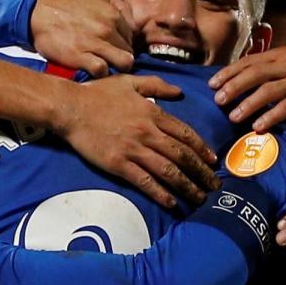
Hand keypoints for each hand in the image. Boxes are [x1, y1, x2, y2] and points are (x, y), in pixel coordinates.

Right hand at [31, 0, 135, 76]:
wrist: (37, 13)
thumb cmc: (67, 3)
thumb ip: (119, 4)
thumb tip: (132, 22)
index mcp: (113, 13)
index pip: (133, 35)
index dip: (126, 41)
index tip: (116, 45)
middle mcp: (107, 28)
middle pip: (130, 51)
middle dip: (122, 55)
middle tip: (109, 56)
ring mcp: (95, 43)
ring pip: (124, 63)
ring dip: (117, 66)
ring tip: (106, 64)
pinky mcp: (81, 57)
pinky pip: (103, 71)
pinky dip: (101, 72)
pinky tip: (93, 68)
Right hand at [53, 74, 219, 206]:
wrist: (70, 107)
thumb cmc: (98, 93)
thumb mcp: (130, 82)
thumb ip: (157, 85)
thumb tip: (180, 91)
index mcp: (153, 113)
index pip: (186, 134)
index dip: (202, 149)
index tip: (213, 161)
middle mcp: (148, 133)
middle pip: (182, 156)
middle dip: (202, 172)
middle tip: (215, 185)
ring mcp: (134, 150)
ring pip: (168, 171)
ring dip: (187, 186)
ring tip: (200, 198)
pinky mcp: (119, 164)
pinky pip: (145, 181)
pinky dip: (160, 193)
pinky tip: (172, 203)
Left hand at [208, 45, 285, 131]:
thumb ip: (270, 65)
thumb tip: (243, 75)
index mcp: (279, 55)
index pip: (249, 62)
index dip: (229, 72)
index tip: (212, 84)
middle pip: (255, 74)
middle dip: (234, 87)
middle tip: (218, 100)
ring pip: (268, 90)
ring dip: (248, 104)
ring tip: (233, 116)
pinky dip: (271, 116)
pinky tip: (258, 126)